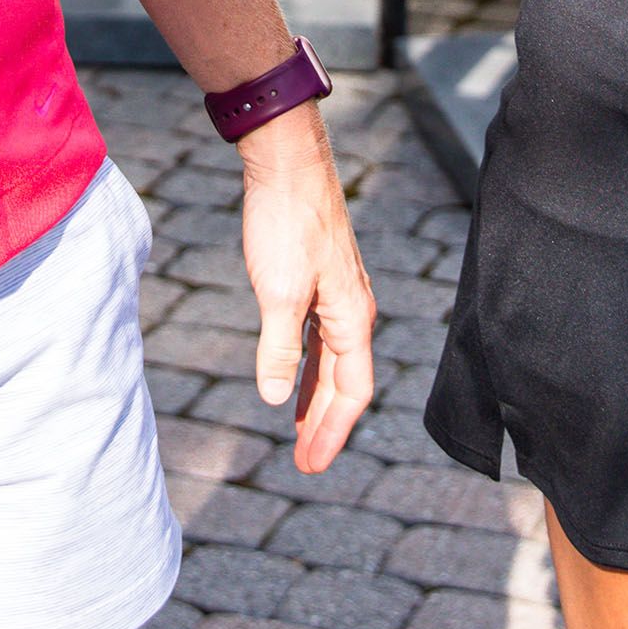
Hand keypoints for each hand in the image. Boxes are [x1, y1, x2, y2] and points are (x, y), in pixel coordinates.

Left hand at [238, 106, 374, 473]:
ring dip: (315, 397)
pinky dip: (307, 366)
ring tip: (299, 430)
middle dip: (325, 423)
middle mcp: (352, 309)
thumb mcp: (278, 292)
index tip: (311, 465)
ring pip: (332, 361)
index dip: (332, 431)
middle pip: (345, 382)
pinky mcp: (318, 278)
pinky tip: (290, 374)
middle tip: (306, 462)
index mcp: (352, 317)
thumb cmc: (286, 223)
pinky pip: (319, 338)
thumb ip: (279, 348)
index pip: (351, 391)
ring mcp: (337, 293)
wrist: (286, 163)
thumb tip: (275, 399)